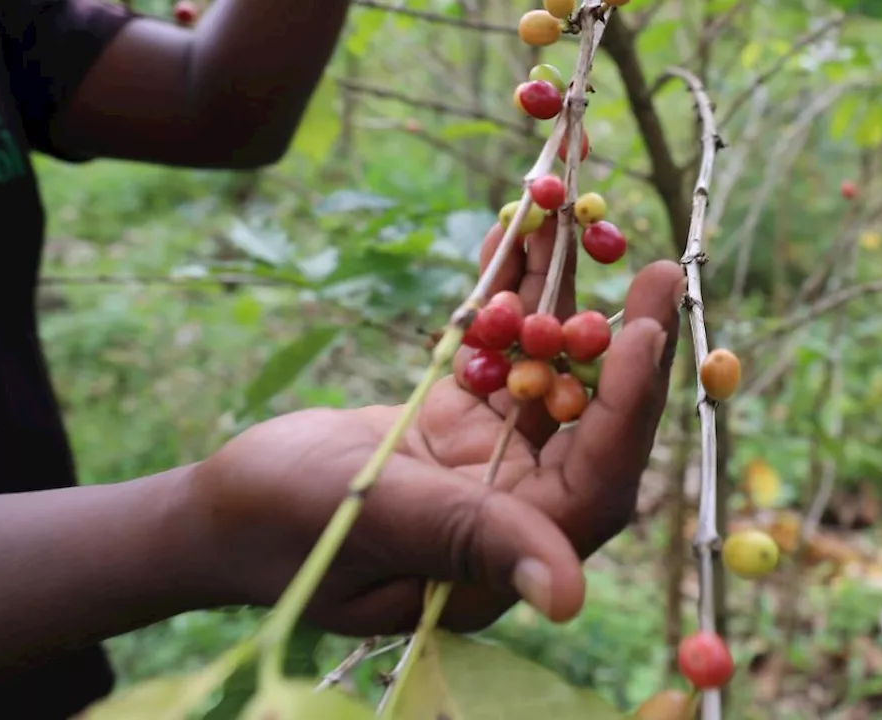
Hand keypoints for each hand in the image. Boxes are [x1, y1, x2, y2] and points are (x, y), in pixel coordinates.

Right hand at [187, 218, 682, 634]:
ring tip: (584, 228)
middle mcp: (515, 508)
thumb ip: (471, 539)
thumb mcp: (376, 519)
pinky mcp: (460, 423)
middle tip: (661, 271)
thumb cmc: (282, 527)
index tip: (645, 331)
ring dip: (565, 303)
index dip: (628, 410)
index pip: (596, 482)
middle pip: (591, 422)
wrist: (221, 511)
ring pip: (546, 375)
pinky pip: (499, 354)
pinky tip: (520, 237)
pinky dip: (509, 300)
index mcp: (508, 555)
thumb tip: (567, 596)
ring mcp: (490, 461)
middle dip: (624, 346)